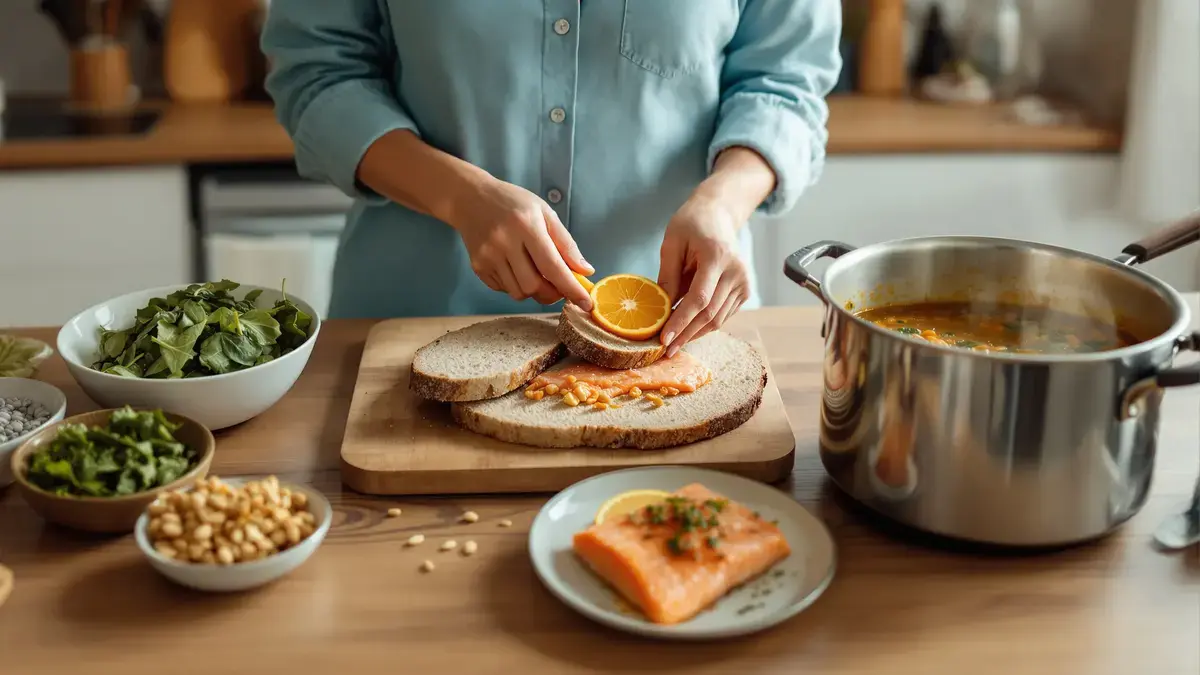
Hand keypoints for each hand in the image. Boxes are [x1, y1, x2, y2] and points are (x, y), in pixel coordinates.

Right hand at [448, 177, 592, 307]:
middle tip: (560, 286)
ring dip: (535, 291)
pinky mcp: (478, 267)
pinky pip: (504, 290)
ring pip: (519, 293)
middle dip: (553, 294)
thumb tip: (585, 272)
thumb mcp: (545, 213)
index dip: (571, 288)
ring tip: (537, 273)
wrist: (471, 198)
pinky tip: (517, 268)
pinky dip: (517, 286)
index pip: (552, 266)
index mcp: (525, 226)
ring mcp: (488, 256)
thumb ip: (566, 244)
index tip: (586, 303)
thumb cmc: (513, 203)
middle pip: (534, 286)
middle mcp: (504, 242)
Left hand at [657, 195, 750, 356]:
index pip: (699, 299)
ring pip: (717, 320)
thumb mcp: (671, 243)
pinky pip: (723, 315)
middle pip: (709, 314)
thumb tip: (660, 311)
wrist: (719, 214)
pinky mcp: (745, 291)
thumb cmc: (692, 224)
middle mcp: (736, 271)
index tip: (664, 338)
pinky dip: (704, 325)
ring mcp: (744, 282)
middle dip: (686, 334)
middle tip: (665, 350)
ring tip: (673, 343)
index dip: (681, 322)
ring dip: (694, 333)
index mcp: (717, 256)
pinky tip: (687, 330)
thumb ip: (667, 276)